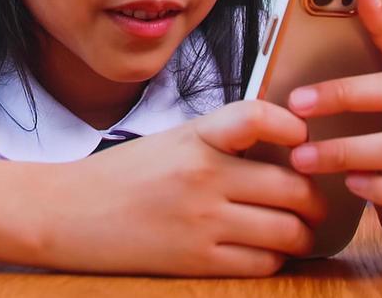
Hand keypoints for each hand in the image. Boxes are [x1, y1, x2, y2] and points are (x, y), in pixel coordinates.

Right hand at [39, 99, 327, 275]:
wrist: (66, 212)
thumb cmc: (122, 175)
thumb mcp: (172, 140)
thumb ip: (222, 141)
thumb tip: (286, 149)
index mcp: (195, 137)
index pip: (259, 118)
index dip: (294, 128)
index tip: (302, 140)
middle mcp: (203, 177)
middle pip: (293, 187)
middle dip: (314, 199)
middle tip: (313, 202)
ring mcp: (202, 222)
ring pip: (287, 231)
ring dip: (301, 233)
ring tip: (296, 230)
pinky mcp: (196, 261)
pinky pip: (261, 263)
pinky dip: (274, 259)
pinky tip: (265, 251)